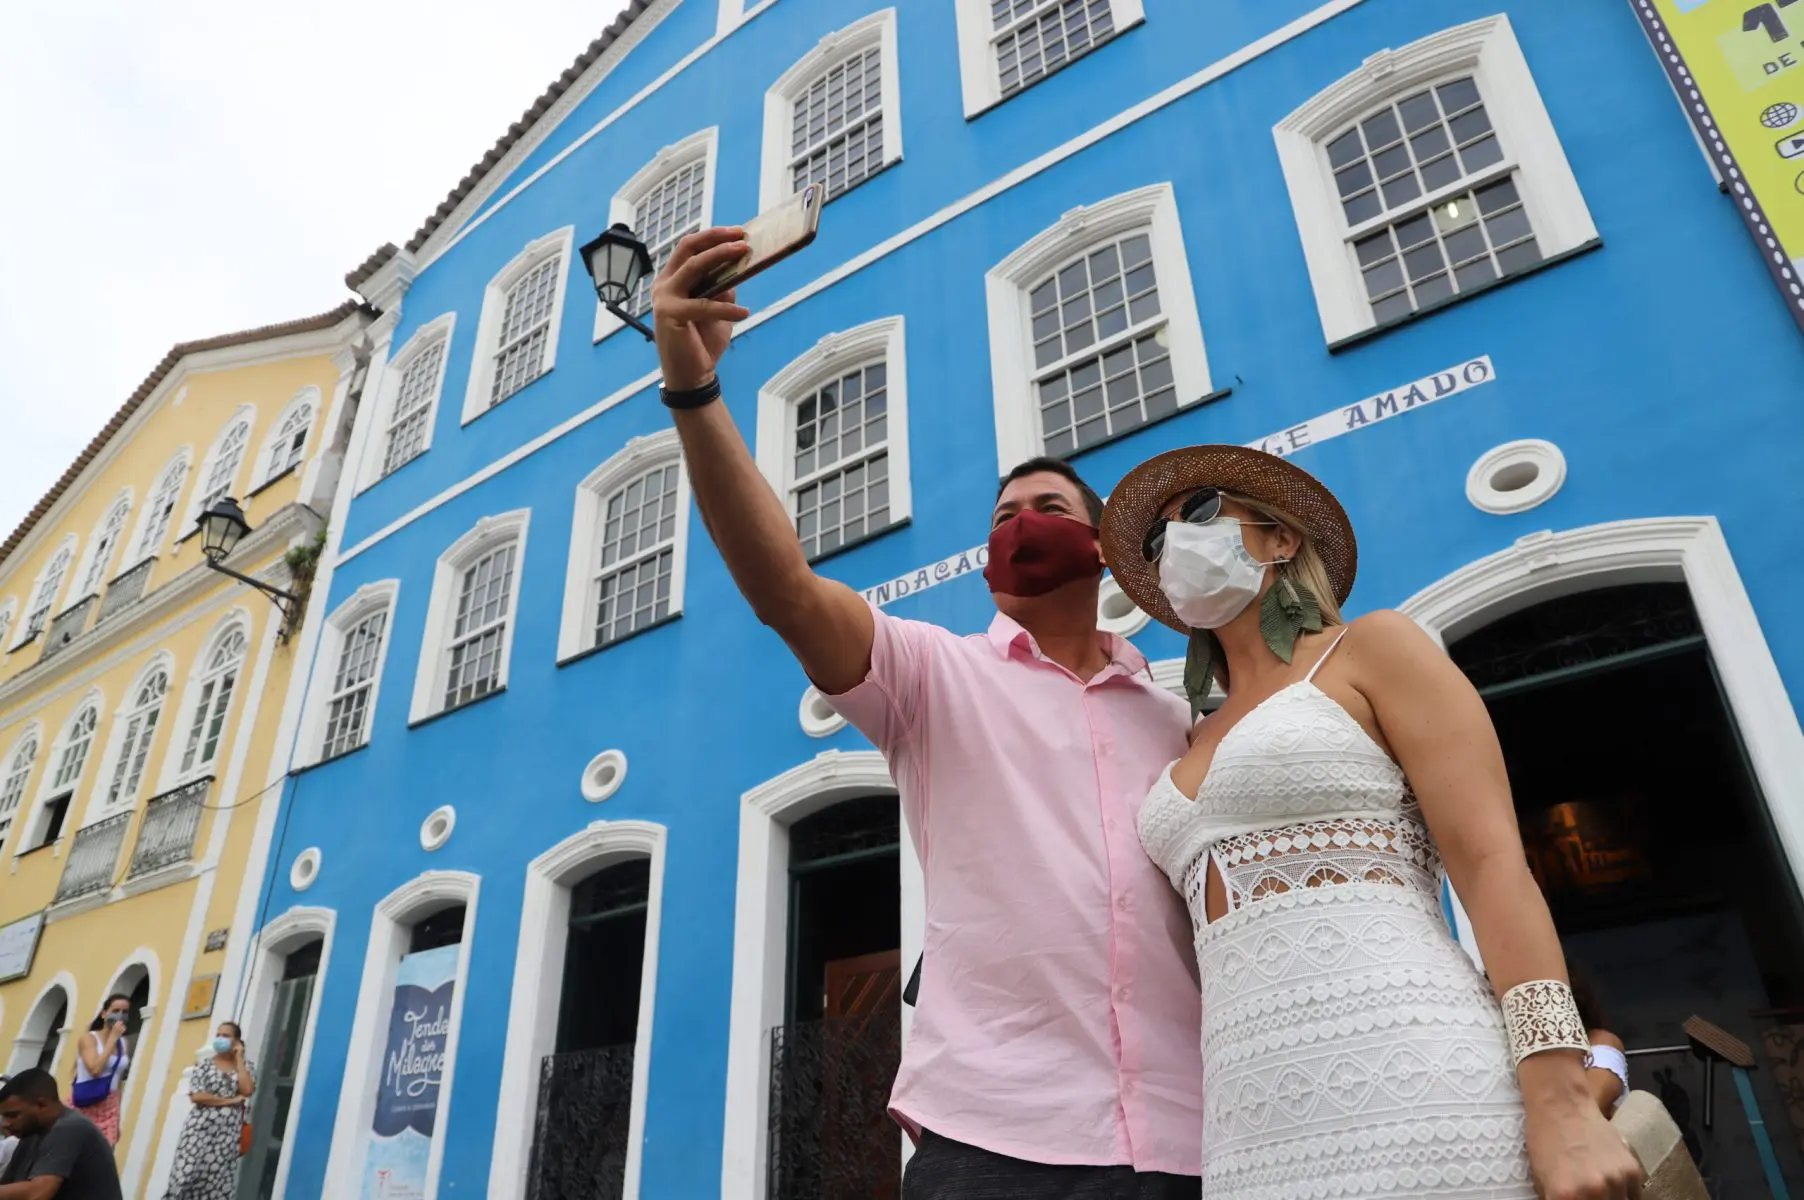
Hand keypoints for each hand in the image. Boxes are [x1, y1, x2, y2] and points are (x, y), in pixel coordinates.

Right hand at [651, 227, 751, 390]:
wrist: (691, 376)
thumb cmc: (702, 342)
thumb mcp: (717, 309)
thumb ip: (722, 288)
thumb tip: (739, 267)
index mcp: (672, 280)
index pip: (690, 247)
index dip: (713, 236)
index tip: (738, 232)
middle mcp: (664, 285)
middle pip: (688, 248)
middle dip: (716, 238)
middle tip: (742, 236)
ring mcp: (664, 299)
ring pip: (694, 267)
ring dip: (721, 257)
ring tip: (744, 254)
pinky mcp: (670, 315)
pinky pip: (704, 305)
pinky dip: (726, 308)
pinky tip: (744, 313)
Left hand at [1524, 1080, 1643, 1199]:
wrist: (1563, 1105)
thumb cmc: (1544, 1140)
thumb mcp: (1541, 1178)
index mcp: (1565, 1196)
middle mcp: (1594, 1191)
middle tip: (1588, 1195)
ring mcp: (1616, 1180)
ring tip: (1601, 1192)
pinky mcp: (1632, 1170)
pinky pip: (1635, 1196)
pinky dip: (1626, 1195)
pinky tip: (1614, 1188)